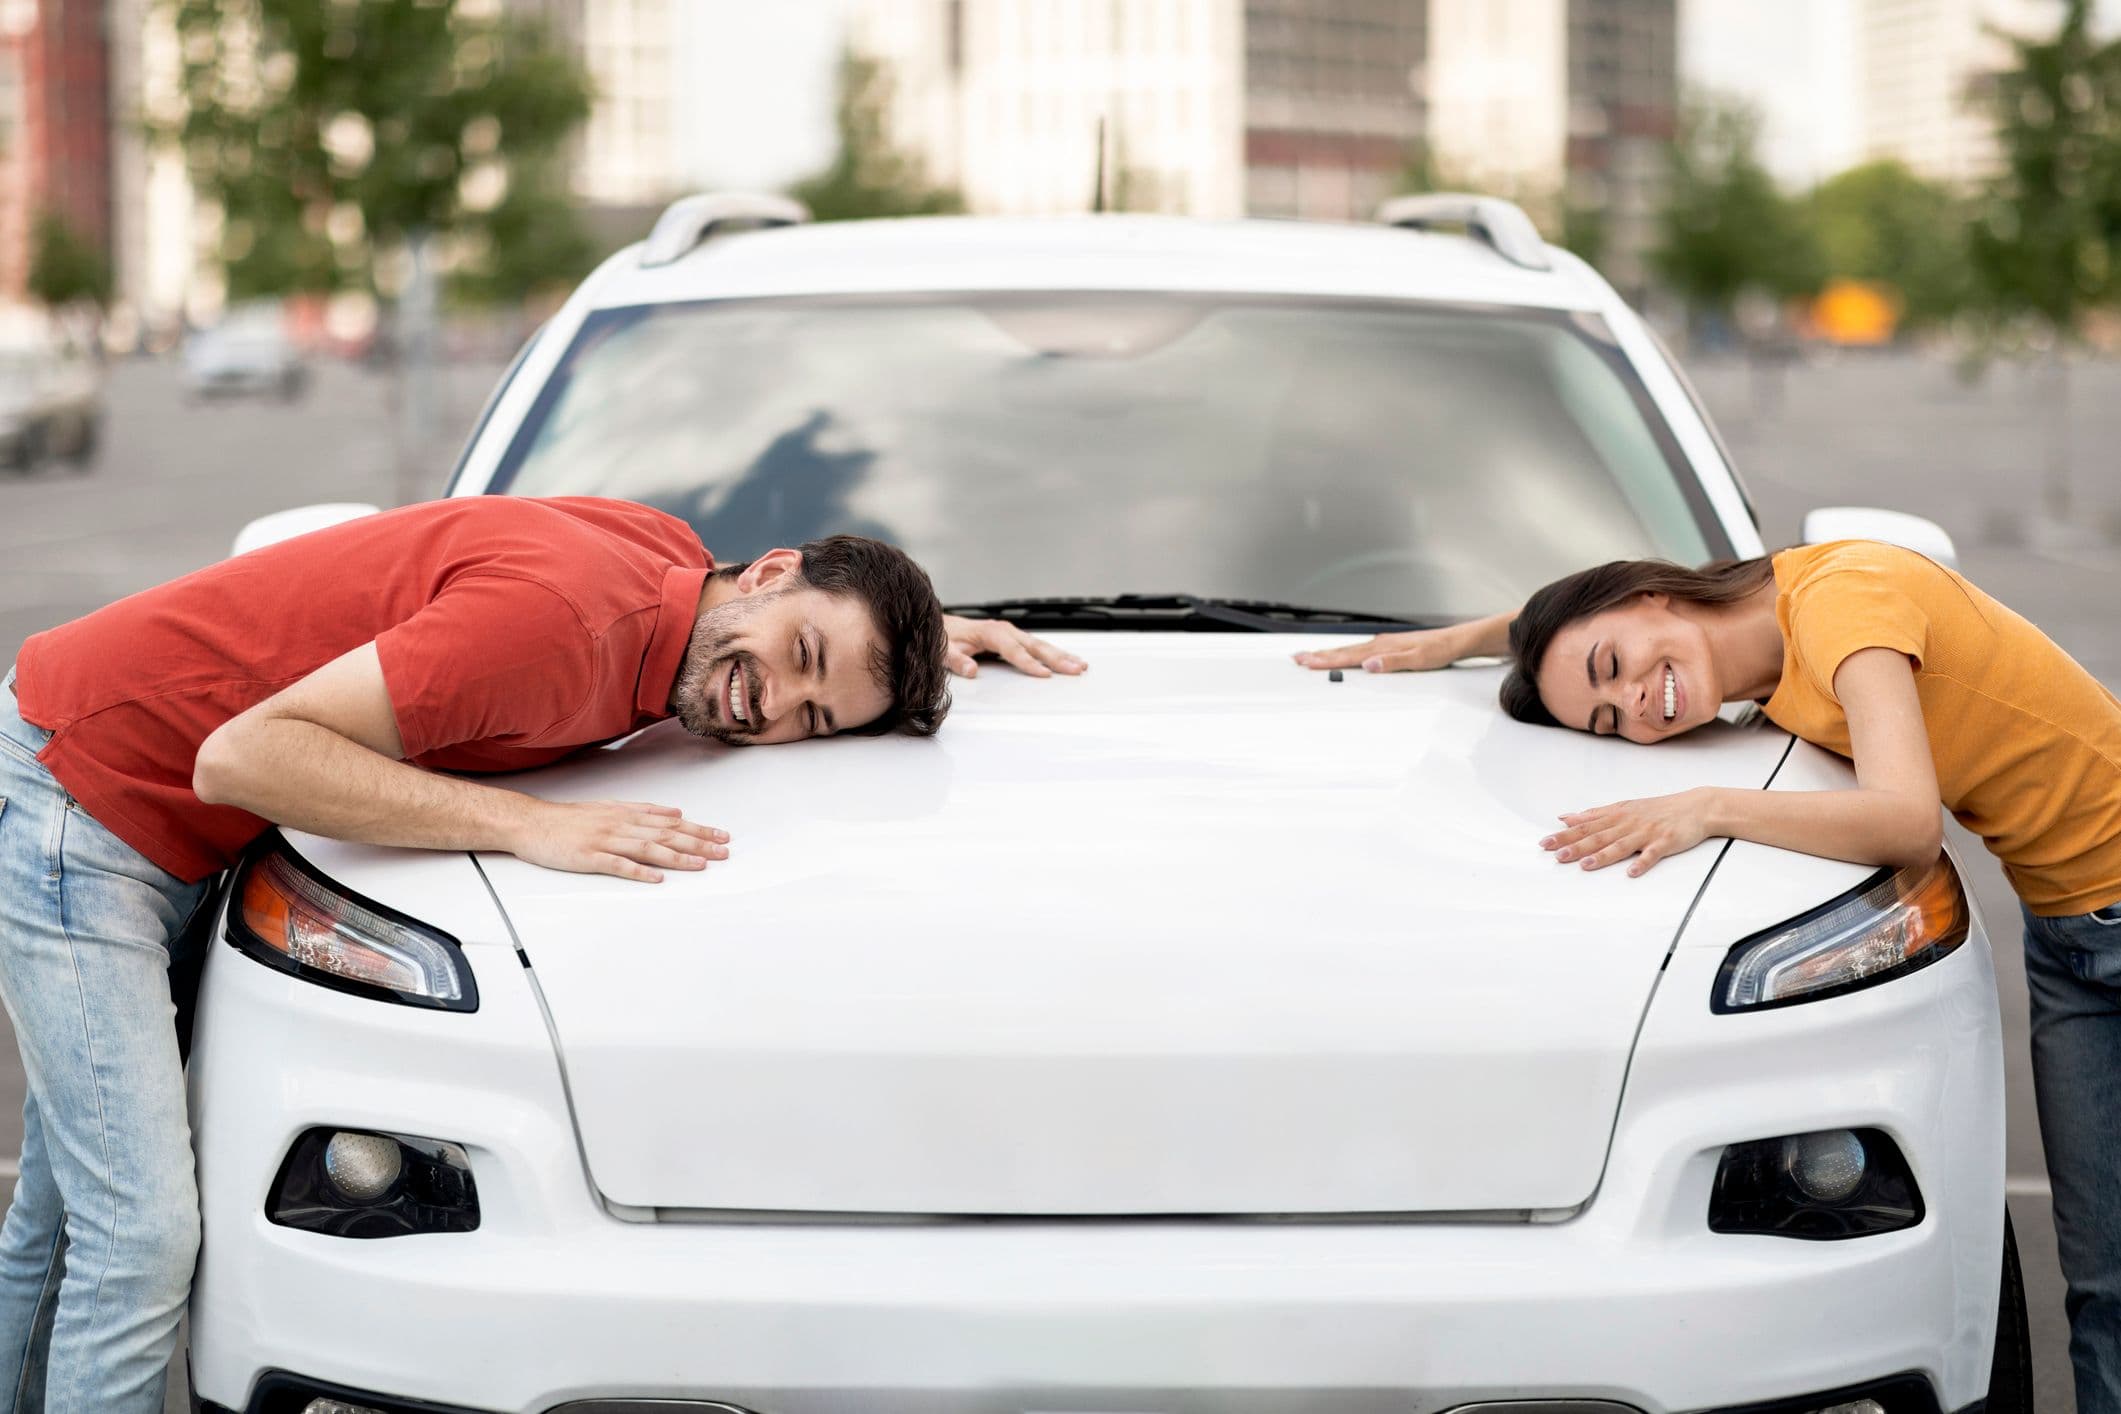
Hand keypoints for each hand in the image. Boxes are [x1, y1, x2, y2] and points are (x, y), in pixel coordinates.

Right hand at [509, 800, 729, 882]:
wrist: (531, 823)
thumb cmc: (569, 819)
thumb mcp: (609, 807)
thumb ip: (643, 810)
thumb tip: (675, 811)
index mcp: (627, 814)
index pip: (671, 822)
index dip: (698, 829)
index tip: (721, 836)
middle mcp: (620, 825)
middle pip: (666, 834)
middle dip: (698, 843)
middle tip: (723, 851)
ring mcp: (605, 841)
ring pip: (648, 848)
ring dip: (677, 856)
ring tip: (701, 864)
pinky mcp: (589, 857)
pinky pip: (618, 865)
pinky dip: (639, 871)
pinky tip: (657, 878)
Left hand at [942, 614, 1086, 678]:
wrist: (944, 625)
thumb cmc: (945, 638)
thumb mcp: (944, 650)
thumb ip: (957, 660)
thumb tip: (971, 670)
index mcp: (991, 632)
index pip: (1014, 650)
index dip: (1029, 663)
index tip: (1045, 674)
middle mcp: (1005, 630)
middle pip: (1036, 646)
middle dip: (1057, 659)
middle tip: (1076, 669)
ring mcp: (1012, 633)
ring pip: (1041, 645)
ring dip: (1062, 655)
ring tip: (1081, 666)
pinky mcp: (1015, 638)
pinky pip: (1037, 646)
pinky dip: (1054, 653)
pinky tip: (1067, 660)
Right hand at [1292, 626, 1472, 673]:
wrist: (1456, 641)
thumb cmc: (1440, 651)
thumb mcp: (1419, 660)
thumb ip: (1393, 663)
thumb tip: (1370, 665)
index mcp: (1382, 648)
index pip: (1348, 656)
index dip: (1325, 660)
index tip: (1306, 661)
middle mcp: (1379, 644)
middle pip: (1343, 651)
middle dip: (1318, 656)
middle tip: (1297, 658)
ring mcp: (1382, 645)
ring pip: (1348, 651)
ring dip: (1328, 654)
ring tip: (1311, 656)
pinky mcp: (1387, 647)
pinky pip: (1358, 651)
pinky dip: (1344, 654)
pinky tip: (1342, 656)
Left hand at [1542, 789, 1713, 876]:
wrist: (1696, 806)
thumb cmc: (1658, 809)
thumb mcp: (1623, 808)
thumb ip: (1594, 815)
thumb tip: (1566, 818)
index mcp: (1617, 815)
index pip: (1585, 826)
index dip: (1565, 835)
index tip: (1545, 843)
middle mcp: (1628, 823)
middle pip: (1598, 836)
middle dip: (1576, 845)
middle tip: (1556, 855)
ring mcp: (1647, 833)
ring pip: (1621, 845)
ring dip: (1603, 855)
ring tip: (1585, 865)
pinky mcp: (1665, 842)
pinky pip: (1652, 854)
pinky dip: (1642, 863)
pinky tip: (1632, 872)